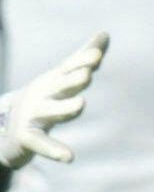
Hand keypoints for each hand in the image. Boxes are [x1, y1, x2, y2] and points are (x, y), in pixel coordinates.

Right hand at [0, 33, 108, 167]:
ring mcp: (33, 116)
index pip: (69, 69)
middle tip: (87, 75)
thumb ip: (83, 58)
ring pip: (52, 112)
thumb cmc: (43, 99)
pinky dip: (54, 150)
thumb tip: (105, 33)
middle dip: (72, 80)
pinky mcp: (28, 138)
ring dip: (65, 108)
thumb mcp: (61, 78)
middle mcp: (43, 96)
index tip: (97, 55)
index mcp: (52, 82)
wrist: (6, 130)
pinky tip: (68, 157)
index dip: (82, 62)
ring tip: (81, 104)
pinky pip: (42, 144)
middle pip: (60, 86)